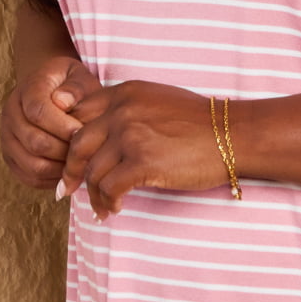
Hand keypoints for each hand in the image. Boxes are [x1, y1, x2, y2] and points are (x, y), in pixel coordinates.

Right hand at [0, 56, 99, 189]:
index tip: (83, 132)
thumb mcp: (78, 76)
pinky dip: (51, 180)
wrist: (48, 85)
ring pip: (32, 164)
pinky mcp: (10, 157)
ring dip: (60, 168)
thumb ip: (75, 87)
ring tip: (80, 163)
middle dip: (65, 151)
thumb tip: (63, 102)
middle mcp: (11, 114)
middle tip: (86, 152)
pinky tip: (69, 171)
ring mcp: (7, 137)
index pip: (38, 112)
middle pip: (34, 142)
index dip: (63, 127)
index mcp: (27, 90)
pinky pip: (29, 177)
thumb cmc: (69, 83)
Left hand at [57, 81, 226, 218]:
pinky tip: (116, 208)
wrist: (233, 134)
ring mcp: (131, 135)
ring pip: (92, 171)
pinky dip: (108, 203)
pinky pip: (110, 188)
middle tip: (67, 190)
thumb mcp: (157, 101)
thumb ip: (127, 109)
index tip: (69, 159)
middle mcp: (123, 110)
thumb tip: (101, 135)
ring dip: (93, 195)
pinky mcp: (143, 162)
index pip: (78, 114)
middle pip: (76, 144)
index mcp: (125, 93)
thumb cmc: (200, 122)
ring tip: (102, 208)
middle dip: (69, 172)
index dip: (67, 140)